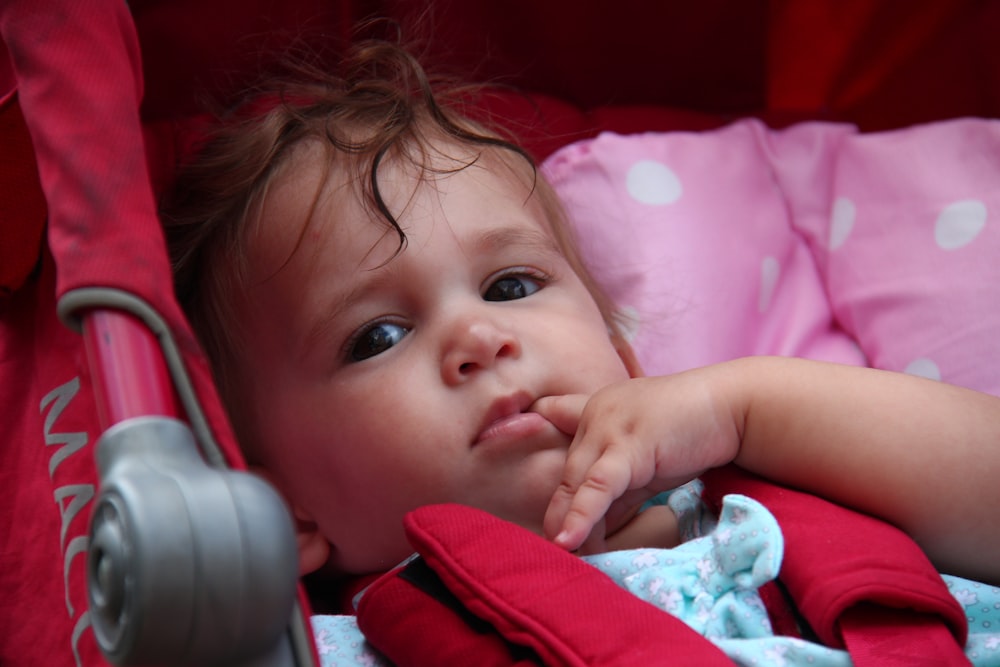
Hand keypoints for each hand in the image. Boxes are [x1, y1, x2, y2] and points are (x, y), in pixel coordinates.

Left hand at [533, 369, 741, 551]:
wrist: (735, 407)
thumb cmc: (693, 431)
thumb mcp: (646, 463)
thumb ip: (618, 491)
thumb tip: (592, 530)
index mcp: (595, 411)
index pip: (553, 425)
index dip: (536, 450)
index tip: (522, 481)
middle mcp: (594, 414)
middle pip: (566, 472)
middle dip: (560, 513)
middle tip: (557, 548)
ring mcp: (608, 425)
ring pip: (575, 480)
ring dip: (565, 520)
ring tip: (557, 552)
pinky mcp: (628, 444)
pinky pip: (598, 485)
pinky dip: (582, 514)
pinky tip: (568, 539)